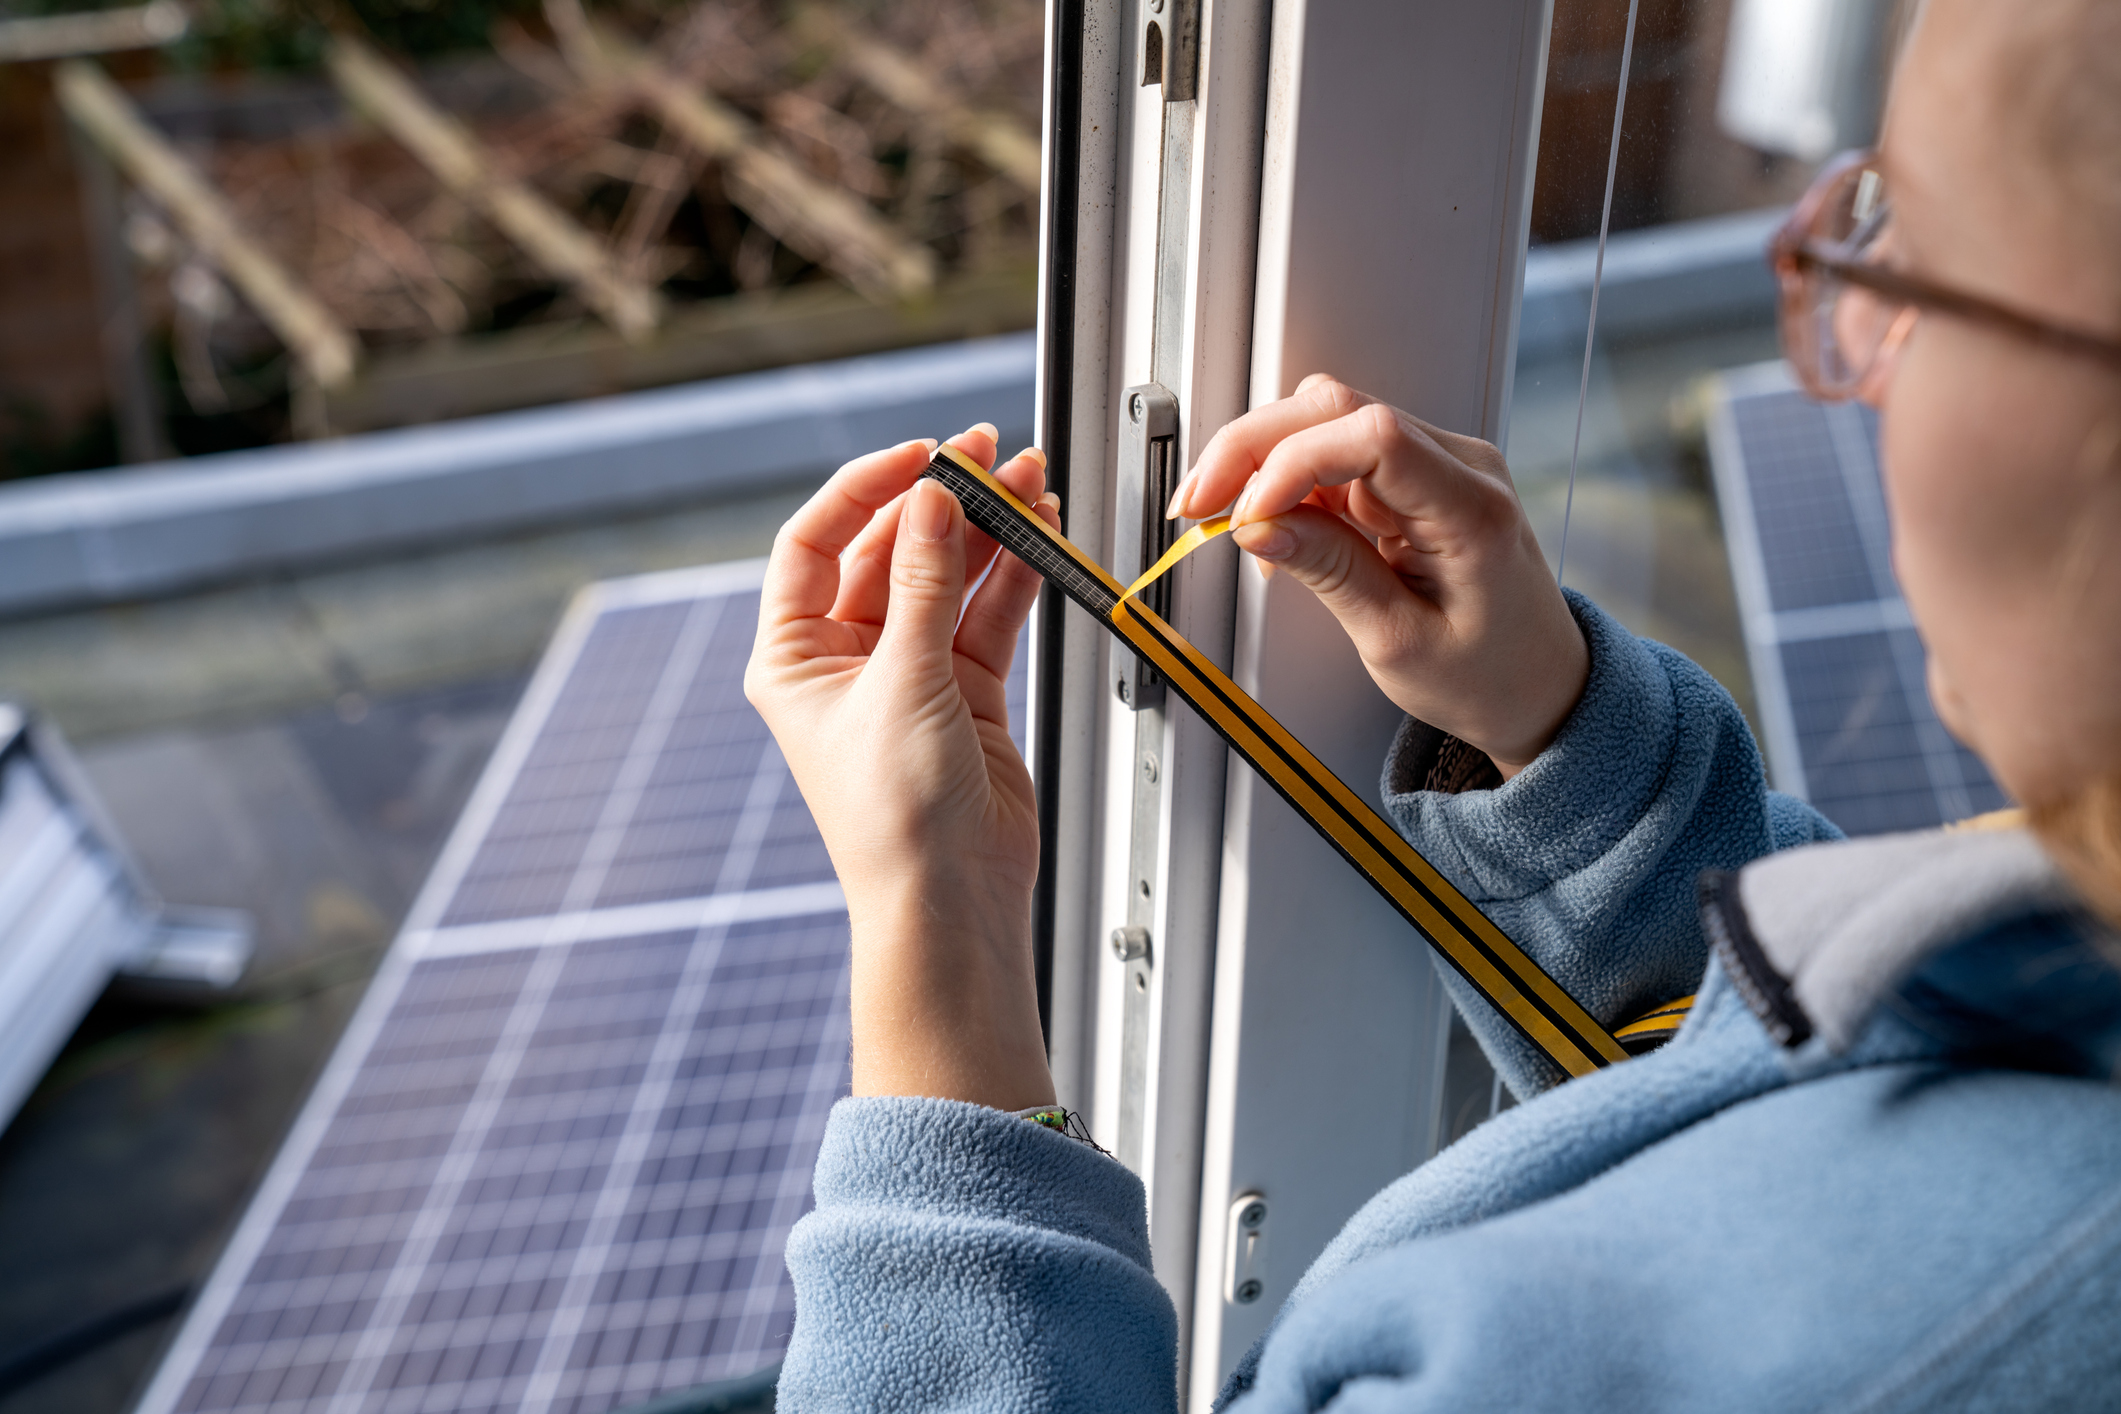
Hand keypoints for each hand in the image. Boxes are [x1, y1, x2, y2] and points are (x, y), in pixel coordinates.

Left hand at [746, 424, 1058, 1110]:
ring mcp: (909, 674)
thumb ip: (923, 584)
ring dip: (988, 531)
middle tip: (987, 457)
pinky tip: (1039, 535)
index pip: (814, 542)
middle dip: (941, 502)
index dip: (863, 489)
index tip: (918, 457)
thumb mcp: (903, 682)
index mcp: (795, 656)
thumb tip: (930, 500)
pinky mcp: (966, 693)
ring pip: (948, 577)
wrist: (951, 902)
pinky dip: (1014, 576)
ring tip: (1029, 483)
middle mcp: (847, 660)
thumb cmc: (895, 820)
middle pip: (890, 551)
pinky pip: (988, 615)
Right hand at [1171, 375, 1586, 776]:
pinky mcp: (1412, 477)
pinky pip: (1335, 454)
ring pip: (1325, 421)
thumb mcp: (1398, 641)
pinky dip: (1286, 481)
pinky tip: (1265, 525)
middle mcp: (1460, 466)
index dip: (1292, 462)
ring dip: (1259, 460)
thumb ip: (1329, 572)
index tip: (1245, 516)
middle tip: (1196, 506)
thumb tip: (1258, 524)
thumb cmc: (1487, 673)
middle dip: (1251, 449)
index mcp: (1472, 509)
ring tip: (1220, 519)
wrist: (1537, 685)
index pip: (1373, 437)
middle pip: (1336, 410)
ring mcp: (1436, 463)